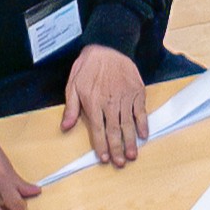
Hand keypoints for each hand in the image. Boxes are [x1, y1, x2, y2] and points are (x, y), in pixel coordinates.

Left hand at [68, 42, 154, 165]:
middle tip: (120, 163)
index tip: (104, 158)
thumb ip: (71, 108)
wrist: (108, 46)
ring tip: (132, 155)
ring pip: (128, 123)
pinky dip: (143, 124)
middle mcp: (110, 102)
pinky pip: (141, 111)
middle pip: (114, 130)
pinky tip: (143, 135)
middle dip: (117, 149)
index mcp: (93, 102)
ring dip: (131, 141)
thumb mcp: (73, 85)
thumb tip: (65, 127)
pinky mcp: (137, 91)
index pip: (98, 129)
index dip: (101, 146)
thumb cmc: (88, 66)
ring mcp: (125, 97)